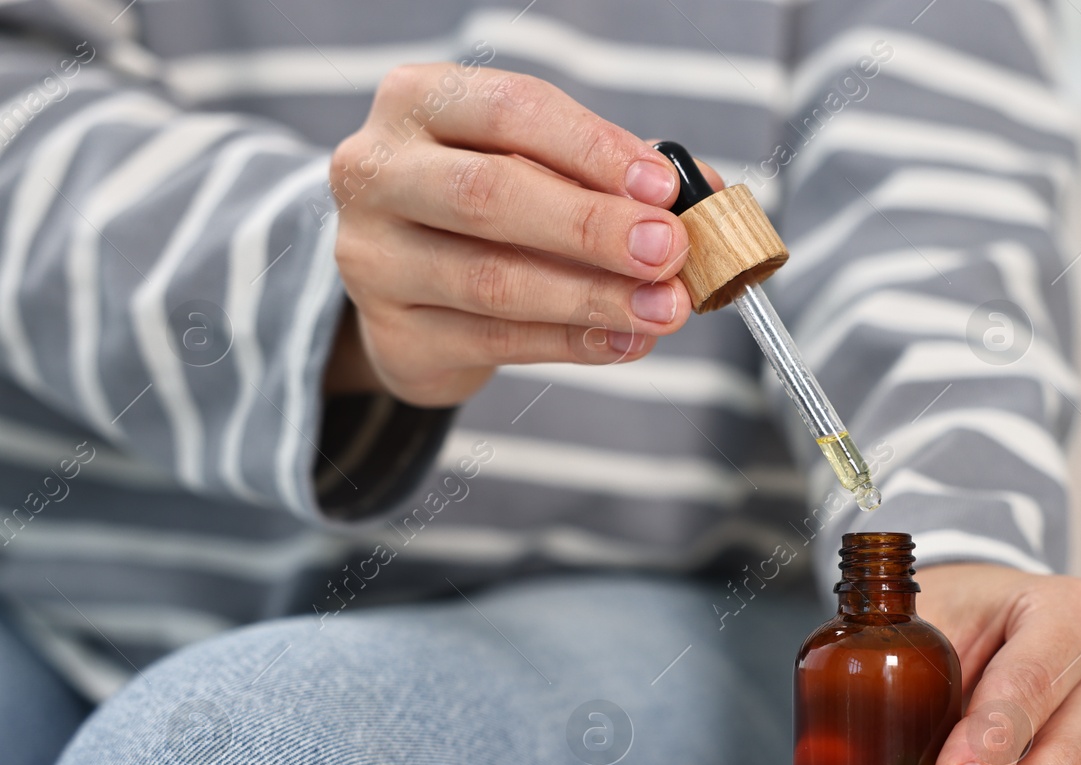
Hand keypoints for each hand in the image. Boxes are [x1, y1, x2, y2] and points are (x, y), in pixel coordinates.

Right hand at [327, 64, 713, 405]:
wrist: (408, 285)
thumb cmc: (486, 208)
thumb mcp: (540, 165)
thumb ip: (612, 174)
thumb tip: (703, 196)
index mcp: (419, 102)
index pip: (511, 111)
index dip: (593, 149)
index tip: (663, 187)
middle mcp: (378, 172)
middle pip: (490, 195)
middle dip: (592, 227)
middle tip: (667, 250)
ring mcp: (374, 258)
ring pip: (493, 280)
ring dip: (593, 297)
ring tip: (662, 307)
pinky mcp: (394, 332)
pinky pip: (496, 340)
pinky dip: (573, 343)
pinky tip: (626, 340)